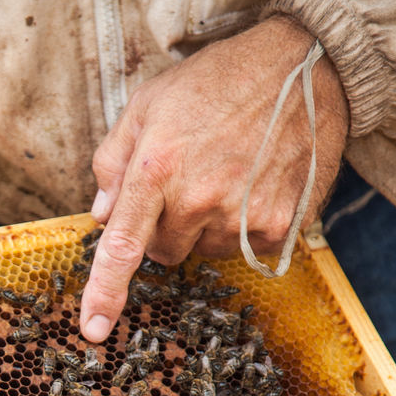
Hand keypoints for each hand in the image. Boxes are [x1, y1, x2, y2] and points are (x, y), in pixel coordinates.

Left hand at [80, 16, 347, 341]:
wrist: (303, 67)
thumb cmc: (218, 81)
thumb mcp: (148, 103)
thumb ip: (114, 160)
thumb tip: (102, 214)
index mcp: (156, 169)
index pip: (122, 247)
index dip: (104, 294)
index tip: (92, 329)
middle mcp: (198, 199)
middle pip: (163, 252)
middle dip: (165, 226)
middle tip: (186, 180)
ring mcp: (242, 217)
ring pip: (204, 251)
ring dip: (206, 225)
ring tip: (226, 173)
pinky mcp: (280, 226)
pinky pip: (244, 248)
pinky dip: (244, 226)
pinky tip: (254, 184)